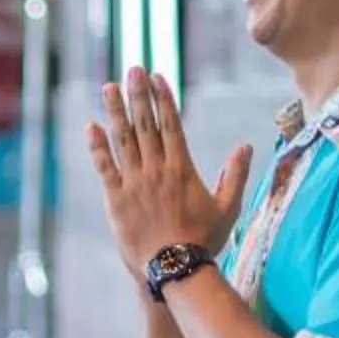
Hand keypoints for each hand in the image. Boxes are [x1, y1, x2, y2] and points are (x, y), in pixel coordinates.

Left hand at [88, 67, 253, 277]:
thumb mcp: (227, 207)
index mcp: (182, 169)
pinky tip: (91, 127)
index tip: (157, 77)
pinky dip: (97, 147)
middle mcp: (156, 170)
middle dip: (138, 94)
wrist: (175, 268)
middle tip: (132, 69)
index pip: (171, 125)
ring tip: (109, 87)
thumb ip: (235, 175)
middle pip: (145, 124)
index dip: (163, 99)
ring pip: (123, 140)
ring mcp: (135, 183)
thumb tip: (247, 147)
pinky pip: (104, 167)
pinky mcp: (116, 199)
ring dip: (115, 111)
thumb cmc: (204, 240)